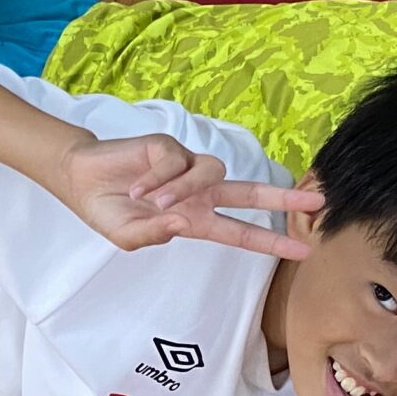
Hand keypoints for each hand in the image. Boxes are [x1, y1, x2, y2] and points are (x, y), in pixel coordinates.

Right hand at [59, 134, 320, 259]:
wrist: (80, 178)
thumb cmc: (108, 210)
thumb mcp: (128, 238)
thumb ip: (155, 235)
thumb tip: (180, 224)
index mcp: (194, 220)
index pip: (241, 231)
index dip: (272, 240)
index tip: (304, 249)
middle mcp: (198, 193)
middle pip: (250, 192)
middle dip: (283, 198)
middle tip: (316, 202)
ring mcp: (186, 168)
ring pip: (211, 175)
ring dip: (183, 191)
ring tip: (151, 201)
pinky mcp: (170, 147)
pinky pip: (177, 162)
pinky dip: (157, 178)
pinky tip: (136, 188)